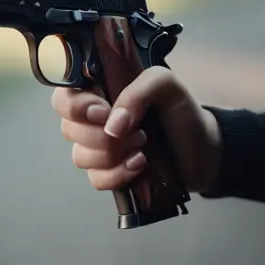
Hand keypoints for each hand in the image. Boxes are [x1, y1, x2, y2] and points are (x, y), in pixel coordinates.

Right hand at [51, 66, 221, 193]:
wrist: (201, 150)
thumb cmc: (180, 112)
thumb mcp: (165, 85)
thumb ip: (138, 91)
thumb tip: (112, 125)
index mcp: (99, 93)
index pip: (64, 97)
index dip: (75, 107)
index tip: (103, 112)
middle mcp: (92, 121)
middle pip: (69, 130)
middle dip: (102, 135)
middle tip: (137, 131)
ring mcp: (98, 150)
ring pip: (80, 157)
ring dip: (113, 155)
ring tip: (143, 147)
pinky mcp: (108, 174)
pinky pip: (96, 179)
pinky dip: (117, 175)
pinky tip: (140, 166)